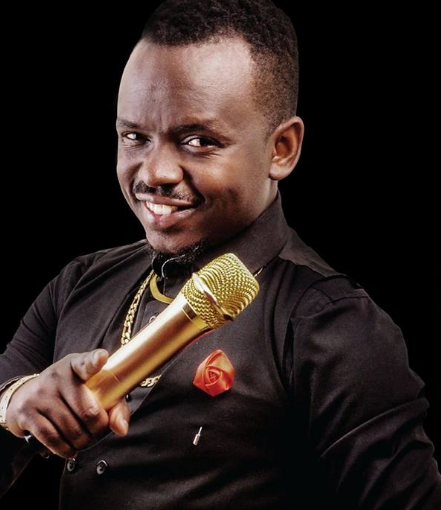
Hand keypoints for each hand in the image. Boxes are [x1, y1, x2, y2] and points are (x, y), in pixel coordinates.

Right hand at [5, 349, 130, 457]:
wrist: (26, 395)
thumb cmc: (69, 393)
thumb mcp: (91, 388)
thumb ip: (113, 406)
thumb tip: (121, 429)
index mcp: (76, 364)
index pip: (87, 362)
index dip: (96, 360)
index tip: (102, 357)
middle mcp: (57, 375)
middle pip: (88, 411)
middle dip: (97, 429)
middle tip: (96, 431)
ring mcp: (40, 393)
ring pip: (71, 429)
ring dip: (82, 441)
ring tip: (83, 439)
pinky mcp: (26, 412)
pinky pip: (52, 438)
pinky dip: (65, 449)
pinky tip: (70, 450)